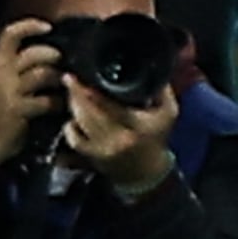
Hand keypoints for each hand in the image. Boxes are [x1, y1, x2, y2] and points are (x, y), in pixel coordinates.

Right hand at [0, 19, 63, 167]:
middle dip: (55, 56)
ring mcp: (8, 92)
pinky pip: (46, 100)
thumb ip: (22, 64)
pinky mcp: (17, 109)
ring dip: (59, 78)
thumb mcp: (5, 79)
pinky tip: (59, 105)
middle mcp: (1, 73)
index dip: (29, 26)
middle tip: (63, 64)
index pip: (9, 35)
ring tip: (64, 85)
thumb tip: (56, 49)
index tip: (47, 26)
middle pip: (33, 53)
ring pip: (42, 73)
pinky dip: (57, 102)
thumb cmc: (1, 107)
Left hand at [63, 67, 179, 198]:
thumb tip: (151, 67)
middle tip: (69, 79)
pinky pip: (74, 140)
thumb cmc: (157, 137)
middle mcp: (118, 138)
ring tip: (70, 92)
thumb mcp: (168, 112)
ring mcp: (102, 149)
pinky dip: (70, 128)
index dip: (92, 92)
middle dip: (77, 95)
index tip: (81, 77)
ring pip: (81, 124)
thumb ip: (161, 90)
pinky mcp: (91, 156)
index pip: (110, 106)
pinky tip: (71, 118)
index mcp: (138, 125)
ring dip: (73, 107)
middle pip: (90, 113)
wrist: (145, 171)